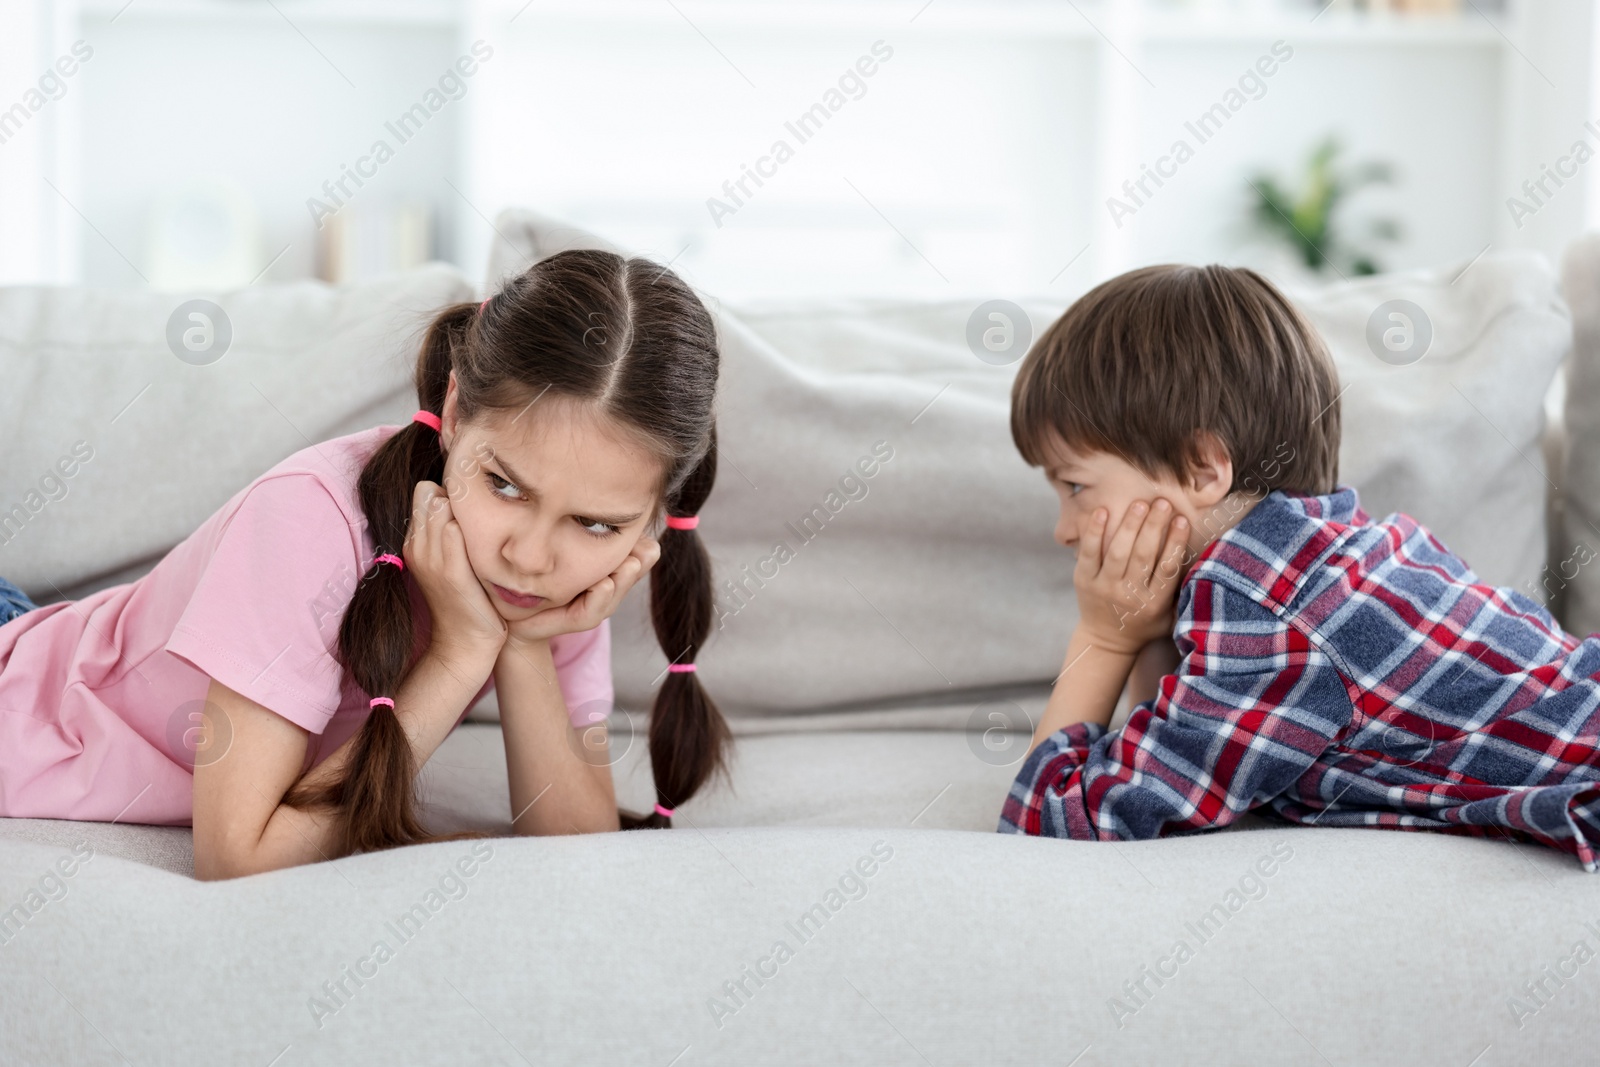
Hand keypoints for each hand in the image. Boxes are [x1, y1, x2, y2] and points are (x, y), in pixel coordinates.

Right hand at [405, 480, 506, 660]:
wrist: (465, 643)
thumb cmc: (467, 597)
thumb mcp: (451, 559)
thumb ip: (451, 529)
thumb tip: (468, 498)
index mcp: (414, 541)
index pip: (425, 490)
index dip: (449, 494)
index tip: (470, 513)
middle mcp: (416, 546)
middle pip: (431, 494)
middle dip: (457, 499)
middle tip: (480, 521)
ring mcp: (430, 559)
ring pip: (441, 507)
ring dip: (467, 513)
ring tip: (485, 535)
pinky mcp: (450, 573)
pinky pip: (454, 531)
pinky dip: (473, 531)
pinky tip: (490, 547)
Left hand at [504, 535, 661, 650]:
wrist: (506, 608)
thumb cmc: (532, 566)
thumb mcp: (557, 537)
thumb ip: (581, 522)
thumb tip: (602, 486)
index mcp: (605, 566)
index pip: (634, 557)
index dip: (643, 549)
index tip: (647, 536)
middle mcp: (601, 587)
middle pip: (630, 575)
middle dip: (639, 562)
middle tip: (646, 548)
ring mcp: (588, 606)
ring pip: (613, 593)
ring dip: (623, 580)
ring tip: (628, 565)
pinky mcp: (569, 621)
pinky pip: (588, 613)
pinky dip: (599, 599)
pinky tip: (603, 583)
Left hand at [1074, 497, 1188, 655]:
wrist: (1106, 640)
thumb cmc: (1144, 623)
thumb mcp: (1170, 616)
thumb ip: (1184, 592)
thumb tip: (1208, 560)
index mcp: (1153, 602)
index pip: (1167, 568)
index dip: (1175, 542)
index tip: (1182, 519)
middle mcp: (1128, 595)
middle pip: (1143, 555)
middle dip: (1154, 526)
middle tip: (1162, 502)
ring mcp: (1104, 587)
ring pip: (1118, 551)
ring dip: (1129, 525)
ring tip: (1140, 503)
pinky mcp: (1084, 581)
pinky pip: (1089, 552)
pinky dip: (1094, 531)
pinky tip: (1102, 511)